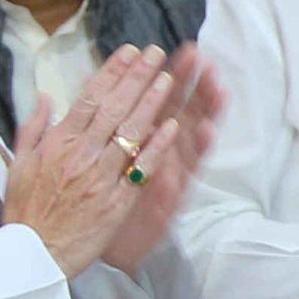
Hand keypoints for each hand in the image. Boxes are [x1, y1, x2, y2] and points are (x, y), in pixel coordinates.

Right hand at [1, 44, 185, 278]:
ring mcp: (100, 177)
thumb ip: (33, 128)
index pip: (88, 98)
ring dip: (151, 103)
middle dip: (136, 78)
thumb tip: (46, 97)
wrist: (33, 255)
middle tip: (155, 53)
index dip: (111, 73)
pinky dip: (155, 147)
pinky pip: (139, 169)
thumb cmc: (26, 211)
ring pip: (129, 133)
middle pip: (113, 108)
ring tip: (168, 78)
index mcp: (56, 142)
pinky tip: (172, 126)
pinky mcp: (116, 201)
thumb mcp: (18, 164)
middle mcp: (80, 154)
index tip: (129, 52)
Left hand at [101, 47, 224, 275]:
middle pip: (176, 112)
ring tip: (217, 86)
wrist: (91, 248)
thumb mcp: (81, 160)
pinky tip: (206, 131)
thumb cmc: (88, 204)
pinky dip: (197, 151)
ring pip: (189, 137)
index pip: (149, 101)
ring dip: (204, 111)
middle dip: (188, 84)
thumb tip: (82, 95)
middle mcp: (154, 153)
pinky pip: (187, 172)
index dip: (161, 76)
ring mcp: (166, 174)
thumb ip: (85, 128)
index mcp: (134, 141)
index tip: (172, 50)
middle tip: (200, 57)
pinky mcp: (171, 197)